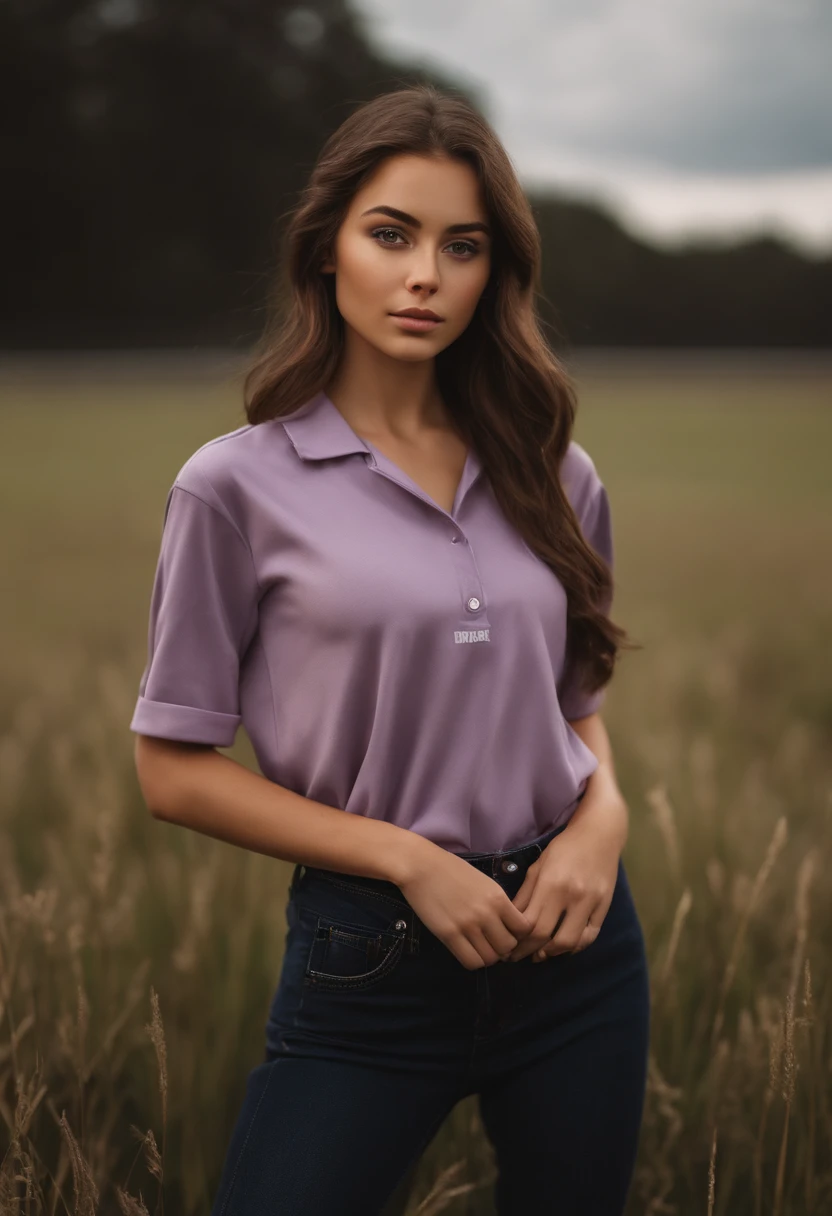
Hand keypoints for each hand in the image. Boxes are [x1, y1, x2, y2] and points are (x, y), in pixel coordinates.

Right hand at [398, 842, 534, 969]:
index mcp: (498, 897)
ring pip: (491, 958)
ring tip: (479, 947)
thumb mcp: (483, 882)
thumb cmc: (451, 870)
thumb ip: (496, 903)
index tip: (508, 932)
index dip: (518, 934)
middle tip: (492, 942)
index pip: (524, 928)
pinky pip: (470, 961)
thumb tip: (506, 926)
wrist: (421, 866)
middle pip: (508, 947)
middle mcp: (487, 913)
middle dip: (503, 948)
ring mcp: (468, 926)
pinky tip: (467, 950)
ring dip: (488, 956)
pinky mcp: (449, 935)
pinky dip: (473, 961)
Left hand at [505, 795, 625, 962]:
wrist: (599, 834)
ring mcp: (590, 902)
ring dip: (552, 953)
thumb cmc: (563, 848)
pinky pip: (590, 936)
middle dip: (528, 951)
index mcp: (550, 883)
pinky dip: (575, 947)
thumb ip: (526, 894)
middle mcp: (571, 895)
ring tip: (540, 954)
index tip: (507, 946)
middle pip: (547, 937)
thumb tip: (510, 921)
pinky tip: (563, 948)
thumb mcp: (539, 866)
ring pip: (570, 942)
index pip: (530, 924)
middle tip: (517, 957)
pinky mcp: (604, 906)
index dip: (517, 941)